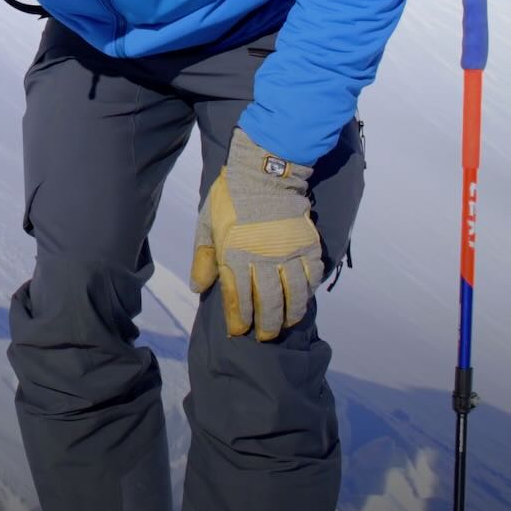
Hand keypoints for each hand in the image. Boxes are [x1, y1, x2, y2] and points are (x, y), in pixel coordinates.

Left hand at [190, 129, 323, 339]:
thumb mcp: (206, 224)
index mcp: (235, 254)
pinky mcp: (308, 245)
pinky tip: (303, 300)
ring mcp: (288, 253)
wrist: (263, 173)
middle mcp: (262, 258)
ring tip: (284, 326)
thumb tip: (199, 288)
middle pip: (266, 302)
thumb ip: (204, 258)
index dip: (238, 319)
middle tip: (263, 337)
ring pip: (293, 295)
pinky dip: (308, 291)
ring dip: (289, 315)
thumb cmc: (230, 199)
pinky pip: (311, 276)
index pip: (237, 297)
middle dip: (265, 324)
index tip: (239, 332)